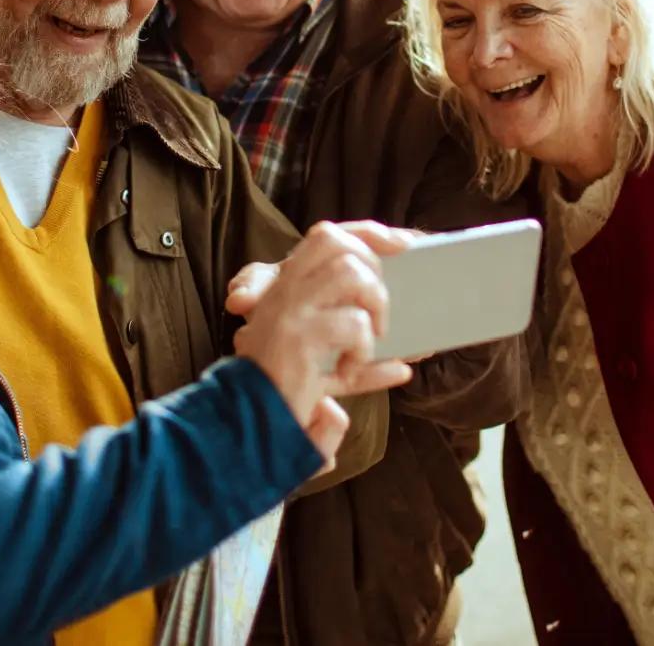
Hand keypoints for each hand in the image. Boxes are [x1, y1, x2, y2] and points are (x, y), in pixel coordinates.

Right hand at [233, 222, 413, 465]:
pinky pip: (352, 323)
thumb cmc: (288, 390)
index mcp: (285, 285)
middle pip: (339, 243)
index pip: (327, 236)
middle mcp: (284, 289)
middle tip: (379, 317)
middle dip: (373, 270)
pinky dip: (362, 349)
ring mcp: (289, 310)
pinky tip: (348, 370)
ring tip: (367, 343)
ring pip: (350, 274)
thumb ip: (354, 345)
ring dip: (374, 306)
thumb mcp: (323, 360)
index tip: (404, 243)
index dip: (368, 234)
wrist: (248, 420)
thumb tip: (403, 358)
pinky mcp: (298, 336)